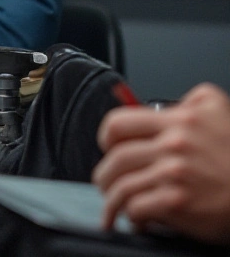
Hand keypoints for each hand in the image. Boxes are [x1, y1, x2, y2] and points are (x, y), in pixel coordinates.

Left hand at [92, 83, 229, 243]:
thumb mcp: (221, 111)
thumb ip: (192, 102)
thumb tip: (166, 105)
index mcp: (180, 121)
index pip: (119, 123)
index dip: (108, 138)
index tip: (109, 147)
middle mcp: (173, 145)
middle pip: (115, 158)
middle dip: (105, 174)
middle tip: (107, 182)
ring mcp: (174, 173)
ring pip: (120, 185)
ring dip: (112, 199)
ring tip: (114, 206)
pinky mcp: (177, 201)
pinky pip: (136, 208)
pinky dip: (132, 216)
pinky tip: (138, 220)